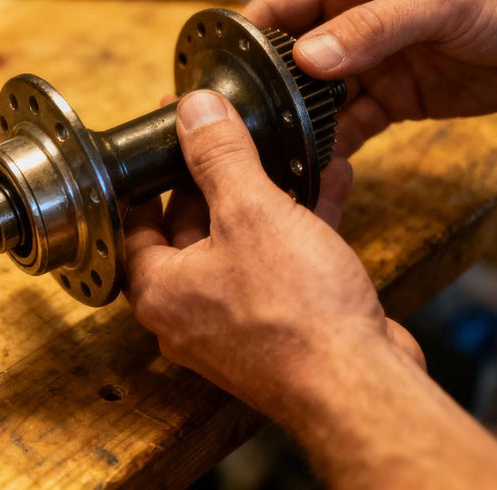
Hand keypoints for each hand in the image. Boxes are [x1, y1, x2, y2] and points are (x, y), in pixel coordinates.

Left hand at [123, 90, 421, 418]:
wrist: (360, 386)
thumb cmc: (295, 314)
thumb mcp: (251, 213)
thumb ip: (219, 157)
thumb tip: (193, 110)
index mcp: (160, 289)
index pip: (135, 219)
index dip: (151, 172)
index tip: (166, 136)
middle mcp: (189, 310)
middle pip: (191, 228)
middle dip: (217, 177)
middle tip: (228, 132)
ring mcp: (236, 321)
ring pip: (243, 242)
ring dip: (267, 195)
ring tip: (285, 147)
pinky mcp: (282, 325)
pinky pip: (281, 263)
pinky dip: (300, 224)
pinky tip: (328, 182)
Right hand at [244, 0, 496, 156]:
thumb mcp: (436, 3)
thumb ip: (371, 29)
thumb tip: (311, 56)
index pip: (286, 5)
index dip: (251, 34)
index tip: (222, 64)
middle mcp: (356, 22)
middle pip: (294, 58)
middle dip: (269, 88)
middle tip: (245, 120)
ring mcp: (374, 63)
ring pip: (318, 98)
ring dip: (300, 121)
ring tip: (278, 148)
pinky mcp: (395, 99)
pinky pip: (351, 125)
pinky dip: (334, 143)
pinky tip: (319, 160)